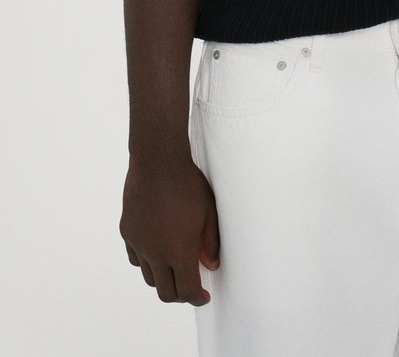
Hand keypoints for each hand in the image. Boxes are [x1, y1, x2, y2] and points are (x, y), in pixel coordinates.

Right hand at [120, 157, 219, 305]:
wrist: (157, 161)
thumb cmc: (188, 184)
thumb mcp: (208, 212)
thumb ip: (210, 243)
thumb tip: (211, 265)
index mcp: (178, 251)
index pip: (186, 291)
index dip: (197, 298)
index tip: (204, 296)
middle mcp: (155, 254)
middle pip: (165, 292)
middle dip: (180, 295)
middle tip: (191, 287)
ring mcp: (138, 244)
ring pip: (149, 277)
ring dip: (163, 278)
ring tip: (175, 266)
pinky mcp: (127, 231)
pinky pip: (136, 258)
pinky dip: (148, 261)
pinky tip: (157, 249)